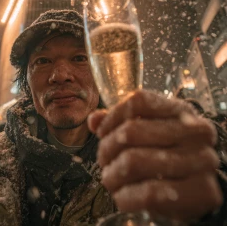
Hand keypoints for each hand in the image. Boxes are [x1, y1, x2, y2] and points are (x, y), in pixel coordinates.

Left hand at [88, 90, 222, 221]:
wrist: (197, 189)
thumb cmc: (167, 153)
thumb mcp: (148, 130)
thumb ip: (120, 121)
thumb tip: (93, 119)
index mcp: (181, 110)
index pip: (138, 101)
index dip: (112, 116)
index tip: (102, 132)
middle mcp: (195, 131)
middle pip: (130, 131)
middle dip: (106, 148)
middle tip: (103, 160)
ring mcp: (202, 161)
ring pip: (134, 162)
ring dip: (111, 174)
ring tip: (110, 178)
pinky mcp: (203, 192)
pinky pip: (149, 193)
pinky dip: (125, 196)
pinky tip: (121, 196)